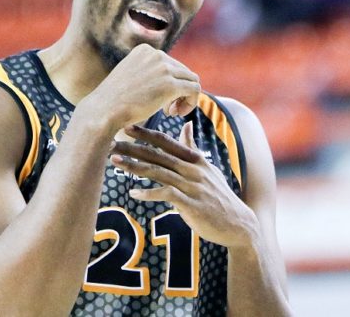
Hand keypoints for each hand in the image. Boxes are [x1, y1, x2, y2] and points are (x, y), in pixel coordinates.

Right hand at [82, 44, 200, 129]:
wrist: (104, 110)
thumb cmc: (113, 100)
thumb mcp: (129, 76)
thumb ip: (146, 73)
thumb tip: (165, 80)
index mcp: (145, 50)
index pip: (170, 64)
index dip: (170, 82)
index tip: (160, 99)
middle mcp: (156, 54)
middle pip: (183, 71)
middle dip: (178, 91)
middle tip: (168, 109)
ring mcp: (164, 68)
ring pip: (192, 80)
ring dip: (185, 97)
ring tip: (172, 112)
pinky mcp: (171, 85)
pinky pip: (195, 90)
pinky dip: (191, 102)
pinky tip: (176, 114)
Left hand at [110, 122, 259, 249]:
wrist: (238, 223)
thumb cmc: (218, 195)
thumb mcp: (207, 168)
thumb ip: (192, 147)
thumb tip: (186, 124)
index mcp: (194, 159)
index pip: (166, 142)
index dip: (146, 134)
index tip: (126, 126)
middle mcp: (193, 169)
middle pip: (158, 155)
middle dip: (133, 147)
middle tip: (111, 142)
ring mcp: (193, 186)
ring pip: (159, 172)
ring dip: (135, 166)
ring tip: (115, 161)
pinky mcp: (192, 204)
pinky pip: (167, 194)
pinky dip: (149, 193)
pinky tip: (133, 193)